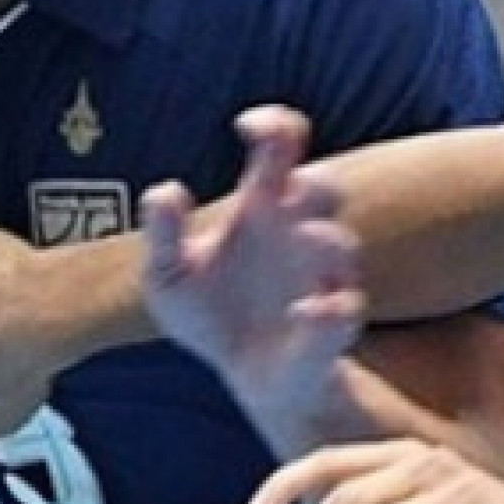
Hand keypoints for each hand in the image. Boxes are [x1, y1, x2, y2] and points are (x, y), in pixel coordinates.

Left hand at [141, 106, 365, 439]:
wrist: (246, 378)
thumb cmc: (210, 310)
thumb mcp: (169, 276)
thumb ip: (162, 233)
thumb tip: (165, 191)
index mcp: (264, 206)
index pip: (281, 148)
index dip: (274, 126)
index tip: (246, 127)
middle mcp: (301, 235)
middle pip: (325, 190)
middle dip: (316, 181)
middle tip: (296, 183)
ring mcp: (323, 280)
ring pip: (341, 248)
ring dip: (328, 240)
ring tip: (307, 236)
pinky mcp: (331, 329)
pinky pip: (341, 314)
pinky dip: (328, 312)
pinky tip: (306, 309)